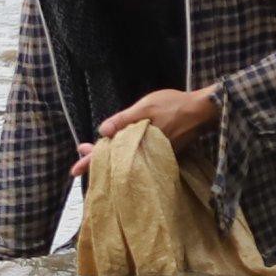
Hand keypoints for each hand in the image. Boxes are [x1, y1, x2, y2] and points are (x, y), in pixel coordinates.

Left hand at [83, 85, 216, 161]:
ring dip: (109, 159)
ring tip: (91, 159)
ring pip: (126, 160)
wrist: (201, 111)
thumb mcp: (146, 106)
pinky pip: (138, 158)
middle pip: (115, 161)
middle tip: (76, 169)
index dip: (90, 160)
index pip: (108, 154)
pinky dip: (126, 156)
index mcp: (137, 141)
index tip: (74, 170)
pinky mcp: (160, 153)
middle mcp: (143, 152)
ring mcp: (152, 154)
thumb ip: (124, 119)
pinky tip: (120, 153)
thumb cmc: (173, 105)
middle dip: (96, 162)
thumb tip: (102, 131)